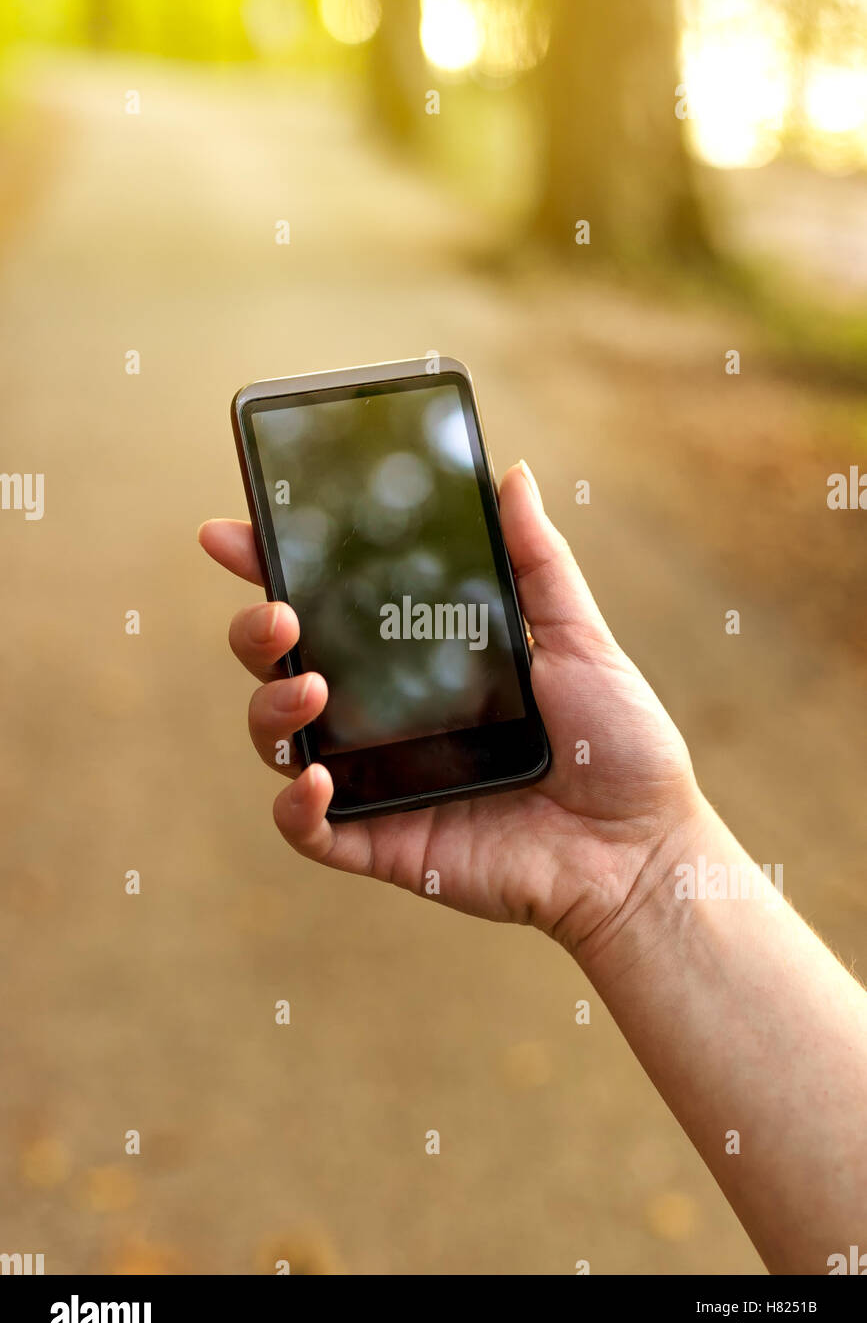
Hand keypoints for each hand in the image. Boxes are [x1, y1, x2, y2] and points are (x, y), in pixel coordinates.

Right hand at [198, 462, 701, 959]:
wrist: (641, 847)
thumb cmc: (617, 744)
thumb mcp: (578, 639)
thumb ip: (537, 562)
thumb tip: (511, 474)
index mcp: (418, 662)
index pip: (329, 606)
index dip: (270, 567)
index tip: (231, 532)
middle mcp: (386, 717)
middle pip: (283, 667)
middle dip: (255, 633)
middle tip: (278, 614)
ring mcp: (379, 780)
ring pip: (281, 742)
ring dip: (270, 710)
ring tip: (310, 688)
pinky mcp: (386, 842)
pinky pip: (311, 832)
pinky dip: (296, 807)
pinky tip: (316, 779)